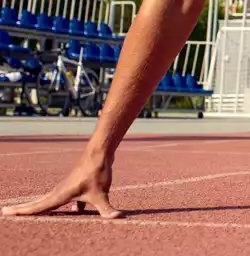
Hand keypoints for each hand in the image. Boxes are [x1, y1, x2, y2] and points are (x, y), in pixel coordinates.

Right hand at [1, 152, 121, 218]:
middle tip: (5, 212)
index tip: (6, 213)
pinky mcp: (73, 188)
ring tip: (22, 212)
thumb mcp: (102, 194)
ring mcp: (65, 189)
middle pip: (38, 204)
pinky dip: (57, 207)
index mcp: (61, 195)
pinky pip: (61, 201)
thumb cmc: (97, 172)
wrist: (100, 153)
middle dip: (22, 210)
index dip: (23, 212)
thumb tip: (117, 218)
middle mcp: (59, 192)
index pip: (39, 207)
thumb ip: (107, 210)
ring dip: (36, 207)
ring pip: (48, 201)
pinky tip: (66, 214)